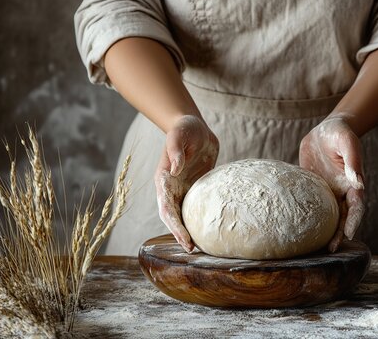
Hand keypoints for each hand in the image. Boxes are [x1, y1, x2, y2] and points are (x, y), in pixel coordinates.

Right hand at [154, 115, 218, 251]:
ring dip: (190, 230)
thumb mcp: (178, 136)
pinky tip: (213, 228)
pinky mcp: (196, 187)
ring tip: (203, 247)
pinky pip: (198, 206)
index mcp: (164, 180)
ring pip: (185, 215)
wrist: (194, 126)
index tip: (185, 239)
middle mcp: (172, 188)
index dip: (174, 225)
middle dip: (181, 234)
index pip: (166, 208)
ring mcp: (184, 189)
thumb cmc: (184, 129)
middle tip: (194, 250)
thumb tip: (175, 169)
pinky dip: (201, 218)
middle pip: (174, 217)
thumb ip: (175, 151)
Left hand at [299, 115, 364, 251]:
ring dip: (323, 230)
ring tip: (314, 246)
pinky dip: (306, 217)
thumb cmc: (341, 133)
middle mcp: (340, 191)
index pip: (356, 206)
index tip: (349, 234)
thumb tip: (359, 181)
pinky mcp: (312, 188)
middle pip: (342, 217)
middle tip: (330, 249)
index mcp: (352, 183)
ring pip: (326, 215)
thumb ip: (353, 161)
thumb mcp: (347, 142)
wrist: (326, 129)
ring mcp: (326, 191)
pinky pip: (309, 205)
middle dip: (338, 234)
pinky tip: (296, 227)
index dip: (353, 221)